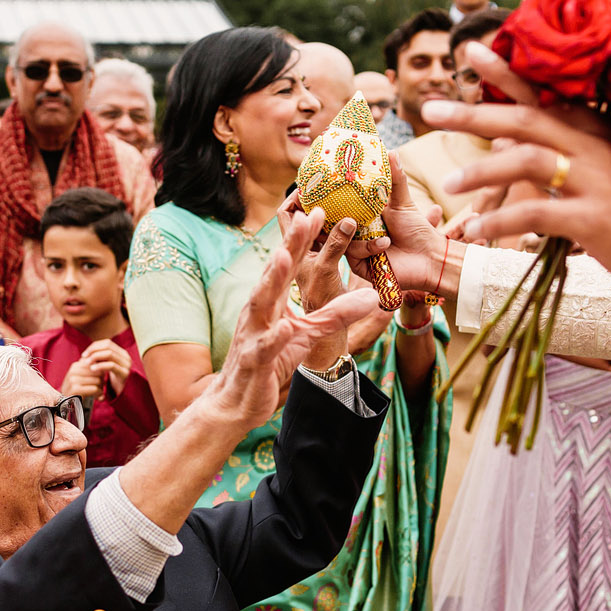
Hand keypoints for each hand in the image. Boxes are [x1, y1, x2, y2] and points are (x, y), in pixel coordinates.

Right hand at [58, 355, 102, 399]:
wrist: (67, 405)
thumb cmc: (79, 391)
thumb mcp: (84, 378)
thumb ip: (92, 370)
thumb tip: (104, 360)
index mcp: (75, 366)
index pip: (96, 364)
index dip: (101, 373)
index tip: (99, 381)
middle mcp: (73, 371)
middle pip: (98, 372)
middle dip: (102, 381)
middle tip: (100, 388)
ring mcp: (72, 379)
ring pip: (97, 380)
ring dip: (101, 388)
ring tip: (98, 393)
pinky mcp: (75, 389)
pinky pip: (94, 389)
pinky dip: (99, 394)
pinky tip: (97, 397)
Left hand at [82, 338, 132, 394]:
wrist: (120, 393)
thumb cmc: (110, 379)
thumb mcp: (105, 366)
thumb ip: (98, 358)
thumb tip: (84, 354)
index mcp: (122, 352)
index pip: (107, 343)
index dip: (94, 346)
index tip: (84, 354)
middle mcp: (126, 356)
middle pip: (108, 346)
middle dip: (94, 350)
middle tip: (84, 357)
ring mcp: (127, 364)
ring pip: (109, 354)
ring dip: (95, 357)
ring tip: (87, 363)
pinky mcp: (125, 373)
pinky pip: (111, 365)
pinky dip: (100, 366)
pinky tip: (92, 369)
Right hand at [206, 211, 377, 430]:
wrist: (238, 401)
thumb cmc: (271, 362)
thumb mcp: (307, 334)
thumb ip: (336, 314)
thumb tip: (372, 297)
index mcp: (272, 301)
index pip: (289, 264)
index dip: (301, 239)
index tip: (317, 210)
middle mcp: (259, 310)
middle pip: (275, 272)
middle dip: (289, 245)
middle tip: (304, 216)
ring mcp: (254, 333)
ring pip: (262, 302)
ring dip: (272, 279)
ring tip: (283, 256)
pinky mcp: (255, 360)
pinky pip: (265, 347)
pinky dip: (272, 337)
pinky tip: (282, 329)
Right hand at [344, 149, 449, 297]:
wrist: (430, 259)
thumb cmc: (418, 231)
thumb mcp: (404, 202)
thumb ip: (395, 179)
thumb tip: (390, 150)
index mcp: (362, 215)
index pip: (341, 204)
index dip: (330, 197)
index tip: (320, 186)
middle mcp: (355, 231)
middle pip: (334, 221)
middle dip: (333, 216)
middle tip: (339, 210)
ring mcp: (355, 248)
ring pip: (342, 237)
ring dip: (363, 236)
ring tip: (385, 236)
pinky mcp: (358, 265)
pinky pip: (351, 253)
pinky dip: (367, 248)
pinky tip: (385, 245)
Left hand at [419, 41, 610, 298]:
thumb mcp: (606, 173)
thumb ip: (560, 154)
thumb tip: (507, 139)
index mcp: (595, 130)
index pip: (544, 92)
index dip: (506, 70)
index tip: (470, 48)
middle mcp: (594, 146)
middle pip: (525, 117)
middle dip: (473, 113)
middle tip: (430, 110)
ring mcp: (596, 180)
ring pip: (526, 159)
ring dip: (480, 171)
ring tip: (447, 185)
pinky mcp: (596, 218)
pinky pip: (537, 214)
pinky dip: (501, 222)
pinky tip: (476, 233)